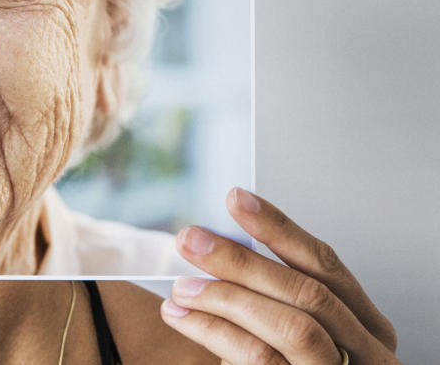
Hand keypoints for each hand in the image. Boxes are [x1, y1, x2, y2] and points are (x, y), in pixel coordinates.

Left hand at [159, 188, 398, 363]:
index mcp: (366, 327)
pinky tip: (182, 316)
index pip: (325, 263)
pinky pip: (261, 357)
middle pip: (308, 292)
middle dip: (243, 262)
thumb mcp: (290, 333)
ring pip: (292, 326)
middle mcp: (366, 352)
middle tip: (191, 240)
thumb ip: (271, 295)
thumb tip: (215, 244)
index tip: (236, 199)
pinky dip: (216, 331)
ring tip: (180, 287)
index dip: (280, 228)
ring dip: (227, 298)